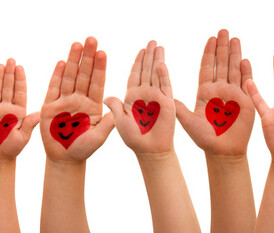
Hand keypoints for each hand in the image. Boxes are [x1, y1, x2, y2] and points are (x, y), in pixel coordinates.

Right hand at [0, 58, 39, 159]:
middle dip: (9, 73)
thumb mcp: (23, 137)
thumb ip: (29, 125)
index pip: (20, 91)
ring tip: (0, 65)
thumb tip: (37, 113)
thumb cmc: (13, 148)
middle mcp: (7, 108)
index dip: (20, 79)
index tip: (20, 66)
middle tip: (10, 59)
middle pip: (8, 87)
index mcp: (19, 111)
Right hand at [41, 37, 114, 161]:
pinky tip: (61, 61)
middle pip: (84, 74)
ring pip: (70, 77)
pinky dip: (57, 75)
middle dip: (88, 57)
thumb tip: (116, 107)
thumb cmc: (83, 149)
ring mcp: (65, 101)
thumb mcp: (99, 137)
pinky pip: (54, 88)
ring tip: (77, 44)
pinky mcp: (50, 106)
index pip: (97, 82)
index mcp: (93, 105)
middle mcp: (80, 100)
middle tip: (92, 39)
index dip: (100, 67)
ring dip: (73, 60)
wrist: (65, 159)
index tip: (103, 52)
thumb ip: (108, 123)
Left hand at [105, 40, 176, 154]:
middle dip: (149, 55)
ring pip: (156, 74)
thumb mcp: (119, 122)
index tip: (140, 49)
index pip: (135, 75)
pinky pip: (165, 86)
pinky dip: (163, 74)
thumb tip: (106, 95)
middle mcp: (145, 94)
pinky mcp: (167, 103)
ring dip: (157, 59)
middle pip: (146, 70)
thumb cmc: (134, 138)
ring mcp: (156, 97)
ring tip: (158, 46)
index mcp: (132, 97)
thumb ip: (115, 107)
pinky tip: (161, 63)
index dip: (137, 62)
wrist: (150, 150)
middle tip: (151, 41)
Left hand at [174, 29, 254, 155]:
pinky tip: (245, 59)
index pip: (207, 67)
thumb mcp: (188, 123)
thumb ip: (180, 109)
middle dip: (222, 47)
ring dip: (234, 54)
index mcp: (205, 92)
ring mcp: (233, 94)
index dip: (209, 53)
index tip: (211, 38)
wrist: (223, 152)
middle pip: (221, 63)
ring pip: (234, 69)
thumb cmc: (205, 139)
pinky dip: (246, 72)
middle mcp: (219, 90)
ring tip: (235, 38)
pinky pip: (246, 83)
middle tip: (224, 30)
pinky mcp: (246, 102)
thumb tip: (168, 96)